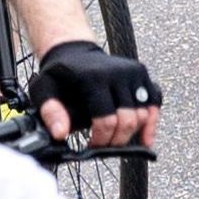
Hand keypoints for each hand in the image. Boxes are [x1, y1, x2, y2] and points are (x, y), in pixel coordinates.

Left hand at [31, 37, 158, 149]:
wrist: (73, 51)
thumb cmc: (59, 74)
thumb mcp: (43, 90)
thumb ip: (50, 112)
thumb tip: (60, 134)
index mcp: (94, 78)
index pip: (106, 119)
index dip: (101, 139)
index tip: (92, 146)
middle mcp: (118, 73)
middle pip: (127, 120)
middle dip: (116, 140)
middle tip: (105, 147)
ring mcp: (133, 73)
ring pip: (143, 114)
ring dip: (133, 134)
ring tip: (117, 141)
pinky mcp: (142, 74)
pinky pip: (155, 103)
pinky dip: (152, 122)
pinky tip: (145, 138)